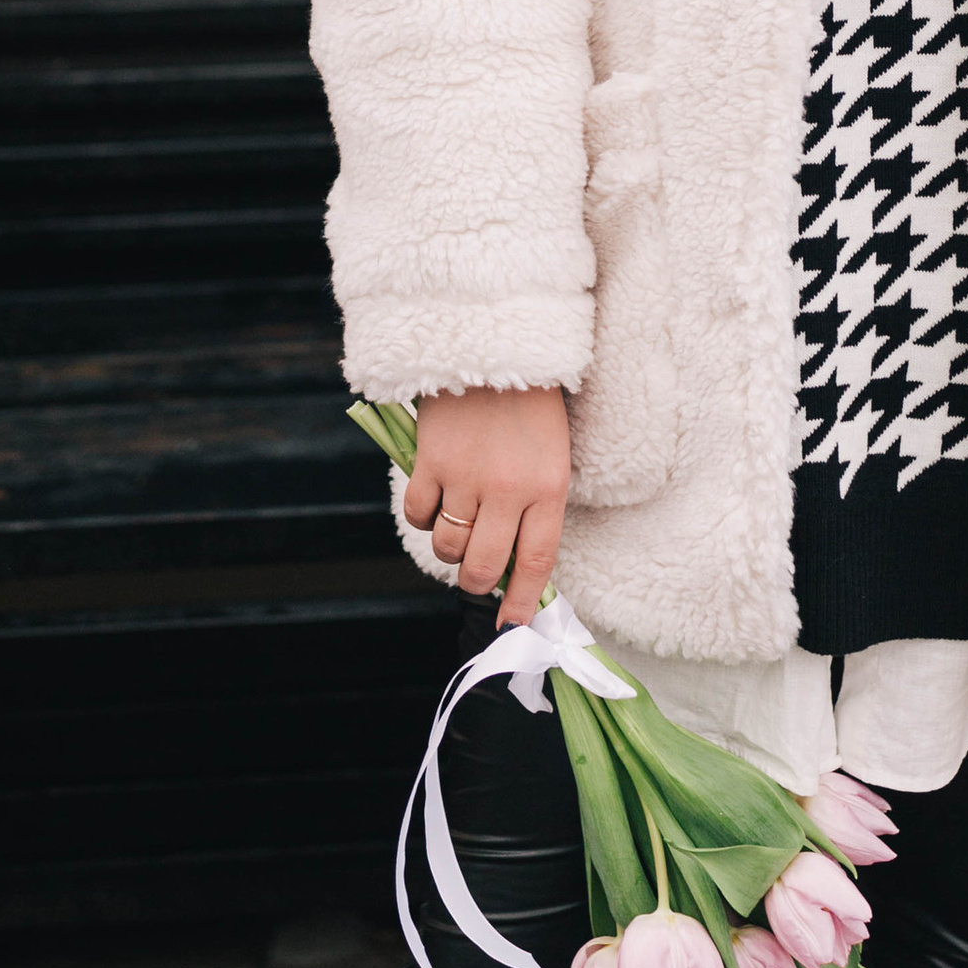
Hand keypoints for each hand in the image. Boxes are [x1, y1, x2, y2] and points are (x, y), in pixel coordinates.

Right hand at [400, 383, 571, 627]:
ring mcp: (466, 476)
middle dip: (476, 582)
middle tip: (475, 576)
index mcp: (548, 486)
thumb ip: (534, 504)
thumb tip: (511, 562)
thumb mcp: (549, 454)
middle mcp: (509, 489)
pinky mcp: (430, 460)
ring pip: (447, 545)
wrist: (496, 342)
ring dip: (448, 548)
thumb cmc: (530, 403)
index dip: (521, 601)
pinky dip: (423, 518)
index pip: (536, 561)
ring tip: (457, 528)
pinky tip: (434, 501)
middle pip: (482, 566)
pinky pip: (418, 514)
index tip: (513, 625)